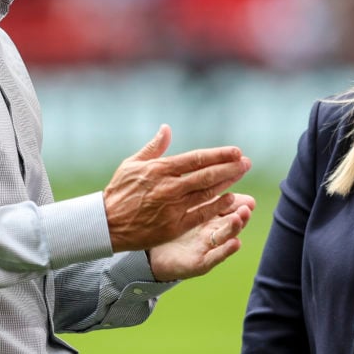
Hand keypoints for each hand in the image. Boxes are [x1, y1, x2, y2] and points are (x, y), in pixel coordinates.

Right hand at [103, 124, 251, 252]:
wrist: (107, 223)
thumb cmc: (119, 191)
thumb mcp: (132, 164)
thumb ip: (154, 147)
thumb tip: (167, 128)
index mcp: (159, 169)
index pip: (196, 159)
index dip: (218, 154)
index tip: (235, 151)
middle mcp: (169, 187)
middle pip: (207, 175)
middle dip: (230, 168)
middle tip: (246, 163)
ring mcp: (172, 207)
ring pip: (207, 193)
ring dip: (227, 184)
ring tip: (241, 175)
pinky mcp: (174, 225)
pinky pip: (201, 214)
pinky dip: (217, 206)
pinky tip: (230, 199)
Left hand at [148, 193, 255, 280]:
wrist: (151, 256)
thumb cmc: (168, 226)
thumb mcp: (182, 205)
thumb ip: (194, 188)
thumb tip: (205, 165)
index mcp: (208, 215)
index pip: (226, 203)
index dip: (237, 195)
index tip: (245, 185)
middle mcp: (211, 231)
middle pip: (231, 219)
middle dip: (241, 209)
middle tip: (249, 202)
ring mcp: (207, 247)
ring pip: (225, 236)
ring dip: (235, 227)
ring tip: (241, 216)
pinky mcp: (199, 264)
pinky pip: (214, 257)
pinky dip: (226, 251)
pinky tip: (236, 243)